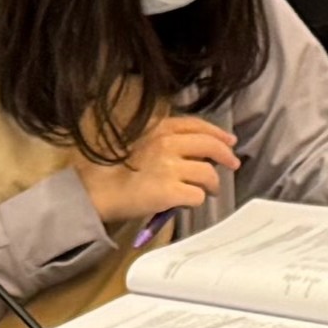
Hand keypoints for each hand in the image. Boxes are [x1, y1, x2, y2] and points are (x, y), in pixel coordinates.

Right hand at [75, 112, 239, 227]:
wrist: (96, 192)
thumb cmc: (112, 169)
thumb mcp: (138, 141)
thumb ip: (164, 140)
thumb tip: (195, 151)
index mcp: (159, 129)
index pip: (197, 126)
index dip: (218, 134)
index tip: (229, 141)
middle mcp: (167, 144)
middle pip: (210, 146)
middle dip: (226, 156)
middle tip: (232, 165)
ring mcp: (169, 168)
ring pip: (208, 174)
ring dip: (213, 184)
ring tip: (209, 191)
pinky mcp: (170, 192)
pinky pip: (198, 196)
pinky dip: (197, 200)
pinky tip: (188, 202)